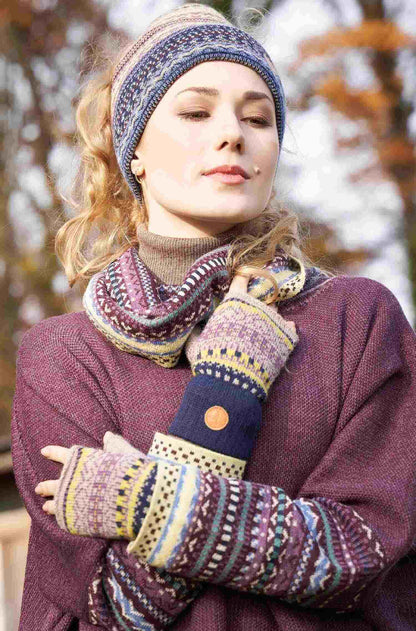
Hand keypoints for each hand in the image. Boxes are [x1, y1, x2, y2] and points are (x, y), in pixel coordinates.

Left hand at [35, 435, 145, 516]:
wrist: (136, 499)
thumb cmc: (131, 472)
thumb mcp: (124, 453)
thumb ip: (114, 444)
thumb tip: (107, 435)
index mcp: (83, 463)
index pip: (64, 454)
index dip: (53, 452)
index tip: (43, 451)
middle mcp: (74, 482)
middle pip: (56, 483)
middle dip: (46, 486)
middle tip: (38, 487)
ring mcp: (73, 501)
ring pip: (57, 502)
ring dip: (50, 504)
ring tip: (45, 506)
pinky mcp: (78, 518)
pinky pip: (65, 518)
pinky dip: (60, 517)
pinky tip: (59, 519)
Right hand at [185, 271, 298, 402]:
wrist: (233, 381)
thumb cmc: (211, 359)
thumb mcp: (195, 344)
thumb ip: (196, 332)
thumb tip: (194, 328)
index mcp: (235, 303)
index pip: (241, 280)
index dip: (242, 278)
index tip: (244, 278)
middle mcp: (256, 307)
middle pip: (261, 295)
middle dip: (256, 302)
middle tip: (251, 311)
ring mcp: (273, 321)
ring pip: (275, 309)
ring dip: (269, 315)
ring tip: (264, 326)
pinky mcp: (285, 337)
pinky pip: (289, 326)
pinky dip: (285, 328)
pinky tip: (282, 333)